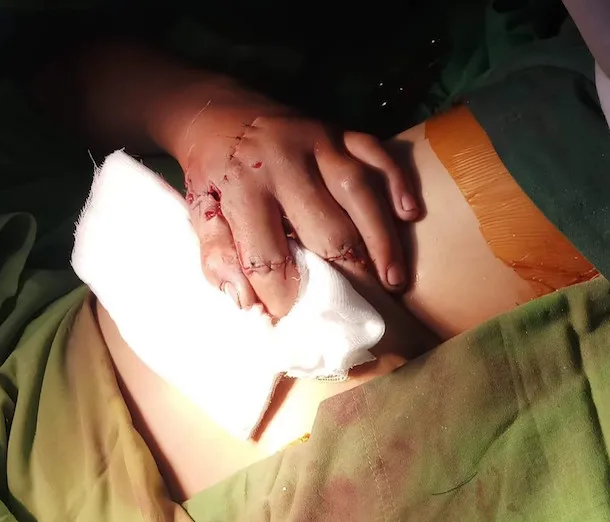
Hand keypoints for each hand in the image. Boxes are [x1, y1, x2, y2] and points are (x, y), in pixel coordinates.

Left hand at [181, 108, 418, 317]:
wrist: (216, 111)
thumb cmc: (212, 173)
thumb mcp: (199, 214)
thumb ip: (218, 258)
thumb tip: (247, 302)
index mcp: (241, 188)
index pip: (268, 257)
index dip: (284, 297)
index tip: (301, 322)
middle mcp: (282, 162)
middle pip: (326, 229)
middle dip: (348, 276)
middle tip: (364, 309)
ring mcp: (316, 141)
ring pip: (360, 193)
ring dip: (381, 241)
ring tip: (394, 281)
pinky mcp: (338, 129)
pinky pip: (376, 153)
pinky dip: (397, 182)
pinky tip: (410, 215)